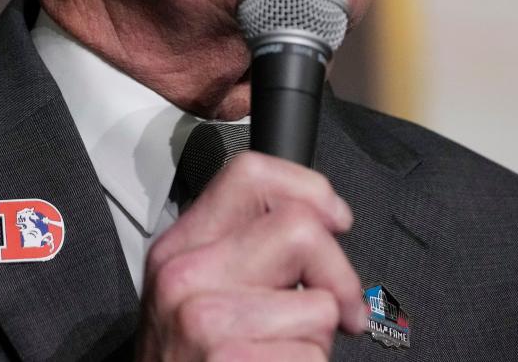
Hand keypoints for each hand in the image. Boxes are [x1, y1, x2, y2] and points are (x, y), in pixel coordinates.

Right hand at [136, 152, 368, 361]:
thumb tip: (325, 221)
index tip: (335, 219)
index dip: (310, 188)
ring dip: (319, 339)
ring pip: (318, 304)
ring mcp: (204, 322)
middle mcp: (184, 276)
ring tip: (282, 355)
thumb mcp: (199, 295)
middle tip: (338, 310)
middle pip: (300, 228)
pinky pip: (313, 357)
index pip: (250, 173)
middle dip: (338, 274)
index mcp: (179, 247)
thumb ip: (247, 250)